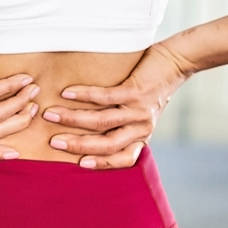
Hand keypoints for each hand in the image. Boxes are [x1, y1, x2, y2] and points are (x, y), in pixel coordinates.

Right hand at [42, 42, 193, 168]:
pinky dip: (83, 95)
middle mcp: (141, 127)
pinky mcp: (136, 91)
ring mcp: (139, 110)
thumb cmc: (153, 87)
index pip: (123, 158)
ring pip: (102, 121)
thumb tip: (87, 128)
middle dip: (77, 144)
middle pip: (107, 144)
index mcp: (142, 136)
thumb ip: (122, 123)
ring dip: (73, 119)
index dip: (102, 163)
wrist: (176, 62)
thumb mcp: (142, 113)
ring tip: (51, 114)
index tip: (79, 164)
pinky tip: (67, 93)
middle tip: (53, 142)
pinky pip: (105, 97)